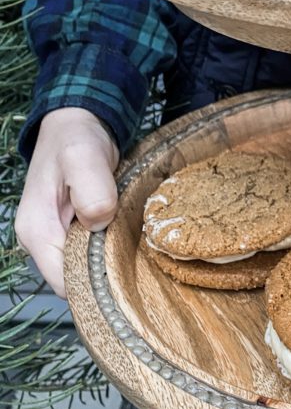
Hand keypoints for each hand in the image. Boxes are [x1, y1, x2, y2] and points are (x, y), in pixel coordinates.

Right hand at [15, 108, 119, 297]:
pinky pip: (92, 252)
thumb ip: (92, 188)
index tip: (124, 270)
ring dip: (109, 261)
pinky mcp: (73, 231)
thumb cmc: (75, 139)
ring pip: (85, 268)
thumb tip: (99, 220)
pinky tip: (126, 235)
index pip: (63, 283)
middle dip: (105, 275)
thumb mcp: (84, 156)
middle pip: (75, 280)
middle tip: (135, 255)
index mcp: (36, 230)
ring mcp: (57, 237)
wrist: (77, 124)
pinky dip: (110, 248)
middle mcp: (42, 240)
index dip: (94, 283)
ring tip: (132, 243)